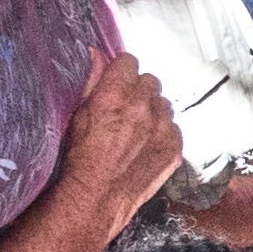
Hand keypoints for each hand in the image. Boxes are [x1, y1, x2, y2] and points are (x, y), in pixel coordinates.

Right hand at [60, 51, 182, 224]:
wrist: (96, 198)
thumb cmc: (80, 159)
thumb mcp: (77, 115)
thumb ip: (91, 80)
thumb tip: (96, 53)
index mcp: (116, 94)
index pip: (129, 61)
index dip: (121, 71)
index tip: (116, 80)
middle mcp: (143, 106)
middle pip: (149, 80)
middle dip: (138, 90)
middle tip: (124, 109)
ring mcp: (163, 127)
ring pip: (164, 103)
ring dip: (152, 111)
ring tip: (135, 130)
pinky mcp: (175, 146)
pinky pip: (174, 127)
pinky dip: (163, 133)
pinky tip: (146, 145)